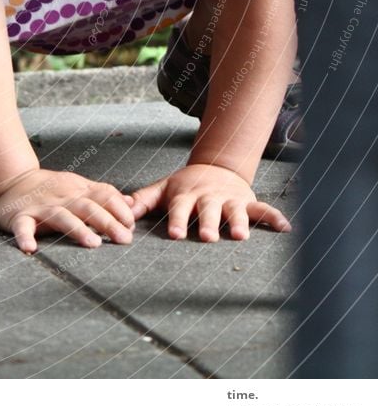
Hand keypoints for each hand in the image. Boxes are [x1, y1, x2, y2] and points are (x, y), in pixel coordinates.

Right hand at [0, 169, 134, 252]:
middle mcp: (62, 197)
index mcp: (78, 190)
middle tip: (124, 239)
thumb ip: (104, 195)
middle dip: (107, 222)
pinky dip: (25, 236)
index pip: (103, 195)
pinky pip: (22, 226)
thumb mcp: (78, 187)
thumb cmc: (49, 189)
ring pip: (61, 216)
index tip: (131, 225)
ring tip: (93, 243)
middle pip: (87, 207)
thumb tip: (132, 203)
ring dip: (77, 229)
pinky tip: (30, 249)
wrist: (10, 180)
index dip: (119, 208)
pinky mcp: (20, 216)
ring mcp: (41, 207)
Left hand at [129, 164, 290, 241]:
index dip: (178, 220)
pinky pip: (263, 208)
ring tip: (240, 236)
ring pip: (235, 210)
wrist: (214, 168)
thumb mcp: (162, 189)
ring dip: (238, 221)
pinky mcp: (248, 201)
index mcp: (186, 195)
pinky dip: (274, 217)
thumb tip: (120, 209)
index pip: (180, 208)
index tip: (176, 234)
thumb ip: (141, 199)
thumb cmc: (183, 186)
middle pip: (208, 210)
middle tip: (208, 237)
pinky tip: (286, 228)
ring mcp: (229, 199)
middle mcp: (208, 197)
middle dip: (208, 223)